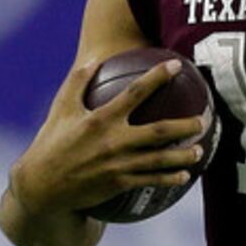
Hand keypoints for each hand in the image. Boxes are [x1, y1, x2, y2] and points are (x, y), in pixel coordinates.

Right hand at [12, 58, 208, 217]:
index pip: (134, 93)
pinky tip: (184, 176)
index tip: (176, 66)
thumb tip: (93, 59)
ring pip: (159, 159)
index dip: (157, 77)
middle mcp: (113, 141)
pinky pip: (149, 180)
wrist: (42, 186)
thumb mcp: (60, 109)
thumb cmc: (51, 143)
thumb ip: (77, 83)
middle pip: (159, 131)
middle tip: (202, 119)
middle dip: (185, 125)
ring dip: (183, 155)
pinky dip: (169, 178)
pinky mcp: (118, 184)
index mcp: (100, 119)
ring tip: (200, 150)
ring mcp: (118, 165)